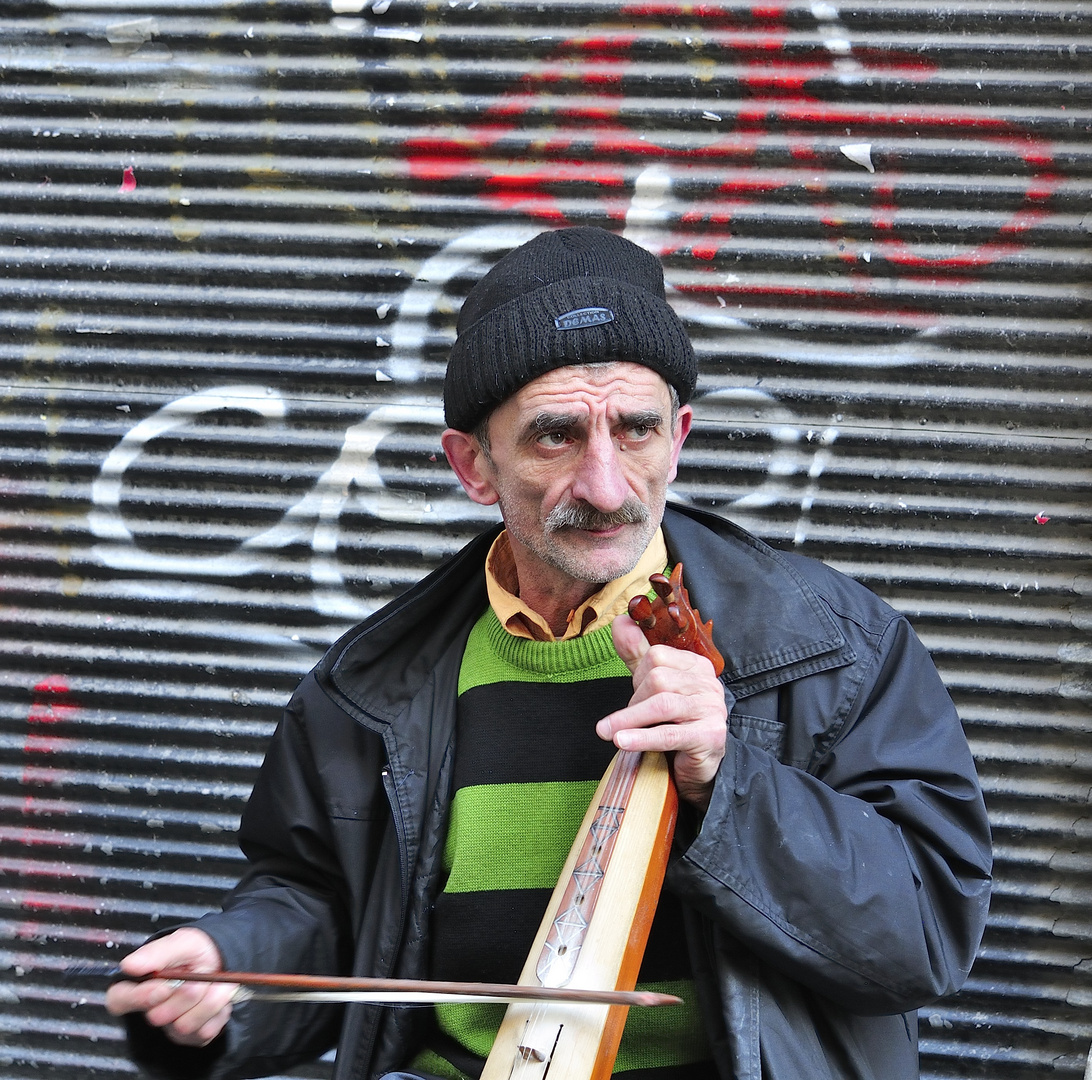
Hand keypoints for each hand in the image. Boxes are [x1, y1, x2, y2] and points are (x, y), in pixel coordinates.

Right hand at [105, 927, 234, 1047]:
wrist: (223, 959)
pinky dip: (220, 1011)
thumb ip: (157, 953)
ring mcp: (171, 1026)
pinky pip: (205, 1032)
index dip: (139, 998)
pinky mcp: (193, 1037)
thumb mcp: (183, 942)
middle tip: (201, 973)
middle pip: (158, 1016)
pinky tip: (218, 995)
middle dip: (187, 992)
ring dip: (208, 1000)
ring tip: (214, 981)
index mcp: (139, 984)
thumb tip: (129, 965)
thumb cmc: (196, 950)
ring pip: (184, 1026)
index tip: (164, 987)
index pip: (119, 1000)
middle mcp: (151, 1009)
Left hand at [601, 614, 727, 810]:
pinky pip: (669, 734)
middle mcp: (709, 683)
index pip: (658, 656)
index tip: (632, 695)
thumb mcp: (655, 687)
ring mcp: (713, 709)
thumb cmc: (676, 723)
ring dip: (629, 719)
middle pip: (658, 679)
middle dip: (634, 701)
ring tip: (607, 733)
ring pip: (661, 705)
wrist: (700, 767)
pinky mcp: (711, 736)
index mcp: (697, 666)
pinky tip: (622, 742)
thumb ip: (637, 655)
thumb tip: (621, 621)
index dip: (637, 677)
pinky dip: (642, 737)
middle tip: (624, 722)